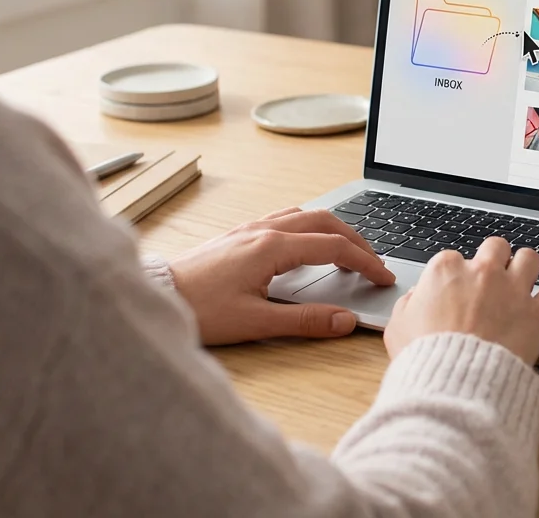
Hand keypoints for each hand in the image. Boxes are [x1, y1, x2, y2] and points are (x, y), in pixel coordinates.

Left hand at [168, 207, 395, 345]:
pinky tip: (308, 245)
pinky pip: (285, 219)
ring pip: (305, 216)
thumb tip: (345, 320)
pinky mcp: (238, 235)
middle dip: (357, 240)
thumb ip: (305, 321)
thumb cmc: (199, 310)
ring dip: (333, 229)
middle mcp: (263, 230)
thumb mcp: (257, 322)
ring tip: (349, 251)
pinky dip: (309, 227)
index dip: (365, 262)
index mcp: (272, 247)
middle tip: (375, 262)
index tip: (383, 278)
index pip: (334, 247)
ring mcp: (249, 229)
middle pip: (325, 221)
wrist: (156, 296)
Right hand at [384, 237, 538, 364]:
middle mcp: (482, 272)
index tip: (457, 290)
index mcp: (446, 270)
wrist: (454, 383)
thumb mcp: (397, 328)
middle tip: (492, 280)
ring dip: (526, 268)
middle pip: (495, 248)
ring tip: (523, 282)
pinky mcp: (537, 313)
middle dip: (494, 261)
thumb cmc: (424, 357)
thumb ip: (410, 305)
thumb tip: (416, 300)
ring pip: (529, 258)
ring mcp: (512, 290)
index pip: (454, 258)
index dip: (456, 276)